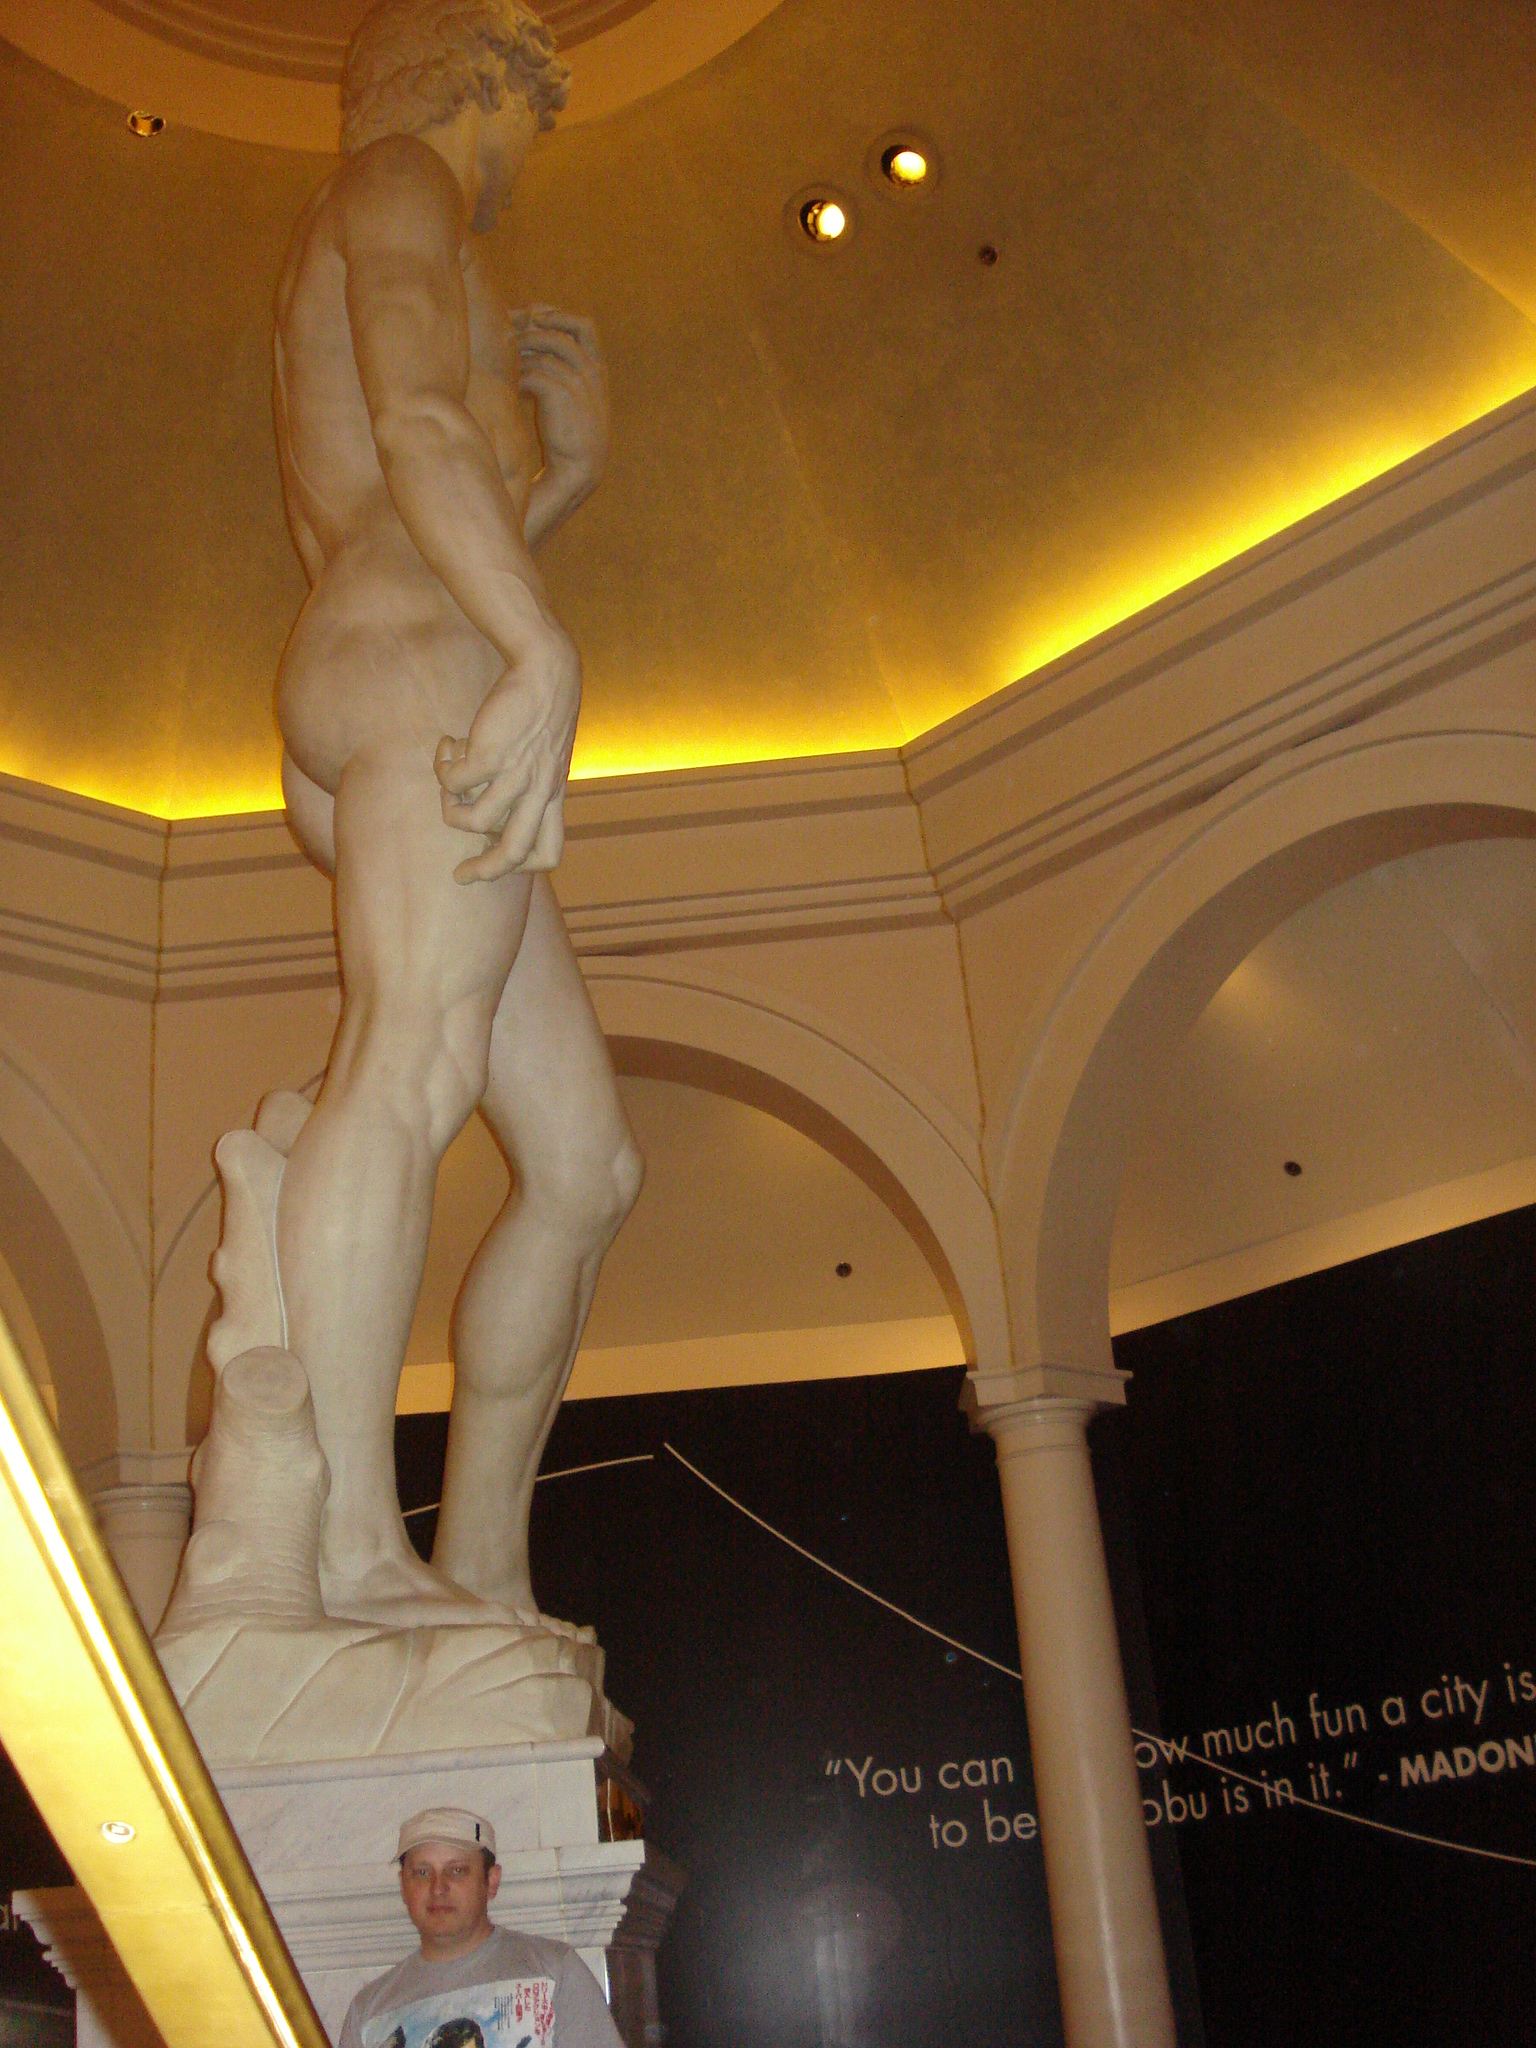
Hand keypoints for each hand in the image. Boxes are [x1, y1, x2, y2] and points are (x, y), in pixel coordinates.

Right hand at [434, 626, 580, 881]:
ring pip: (474, 821)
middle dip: (484, 871)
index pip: (549, 853)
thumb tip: (498, 813)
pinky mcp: (491, 754)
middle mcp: (538, 791)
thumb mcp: (548, 756)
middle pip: (514, 852)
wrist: (548, 670)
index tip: (498, 861)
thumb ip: (532, 785)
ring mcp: (515, 774)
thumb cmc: (543, 712)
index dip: (524, 866)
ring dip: (451, 808)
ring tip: (448, 782)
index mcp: (554, 795)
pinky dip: (443, 769)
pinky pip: (455, 783)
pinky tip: (446, 746)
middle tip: (460, 874)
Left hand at [512, 305, 608, 501]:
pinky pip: (534, 374)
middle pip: (560, 334)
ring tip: (508, 359)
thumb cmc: (574, 434)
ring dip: (522, 352)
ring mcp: (577, 383)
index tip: (536, 314)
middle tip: (512, 333)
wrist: (580, 467)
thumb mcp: (581, 398)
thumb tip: (537, 343)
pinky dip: (520, 376)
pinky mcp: (560, 395)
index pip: (585, 327)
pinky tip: (513, 386)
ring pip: (544, 353)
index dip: (559, 315)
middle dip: (534, 329)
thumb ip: (569, 371)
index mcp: (598, 370)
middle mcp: (591, 372)